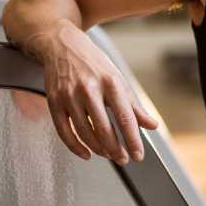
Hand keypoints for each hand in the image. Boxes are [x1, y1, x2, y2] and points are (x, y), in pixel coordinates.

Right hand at [27, 20, 158, 164]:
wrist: (62, 45)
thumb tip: (152, 126)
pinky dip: (75, 146)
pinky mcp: (53, 101)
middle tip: (124, 159)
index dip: (133, 140)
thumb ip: (134, 105)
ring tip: (108, 155)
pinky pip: (64, 131)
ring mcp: (69, 96)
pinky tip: (86, 154)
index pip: (125, 117)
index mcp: (111, 82)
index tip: (138, 155)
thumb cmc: (94, 63)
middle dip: (116, 149)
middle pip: (104, 128)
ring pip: (84, 132)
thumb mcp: (118, 79)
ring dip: (98, 149)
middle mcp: (89, 89)